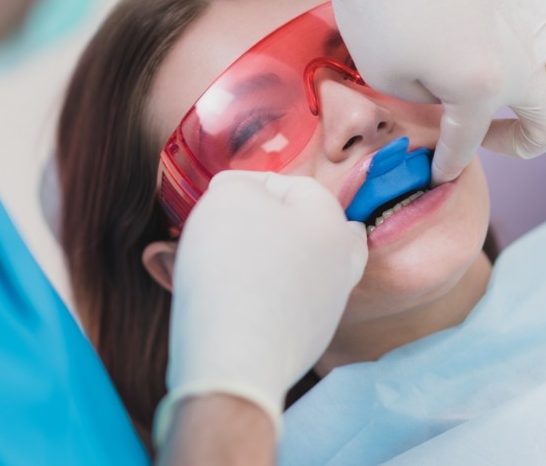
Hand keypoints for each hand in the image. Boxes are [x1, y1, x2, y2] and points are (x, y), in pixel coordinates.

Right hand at [154, 171, 367, 445]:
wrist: (234, 360)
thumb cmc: (233, 267)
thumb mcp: (229, 197)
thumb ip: (238, 185)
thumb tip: (239, 195)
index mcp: (332, 224)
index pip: (294, 185)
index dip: (249, 184)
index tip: (214, 196)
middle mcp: (340, 267)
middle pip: (307, 231)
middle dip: (264, 225)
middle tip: (228, 228)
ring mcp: (324, 310)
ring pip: (290, 271)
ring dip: (253, 262)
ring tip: (206, 263)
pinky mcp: (302, 345)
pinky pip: (275, 308)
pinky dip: (250, 298)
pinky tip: (217, 301)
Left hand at [249, 0, 545, 182]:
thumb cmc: (374, 7)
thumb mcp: (386, 77)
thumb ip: (428, 102)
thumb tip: (447, 99)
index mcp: (481, 88)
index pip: (469, 142)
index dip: (449, 163)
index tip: (438, 174)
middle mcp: (521, 56)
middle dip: (525, 144)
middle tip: (491, 140)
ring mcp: (533, 15)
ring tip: (519, 90)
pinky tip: (525, 41)